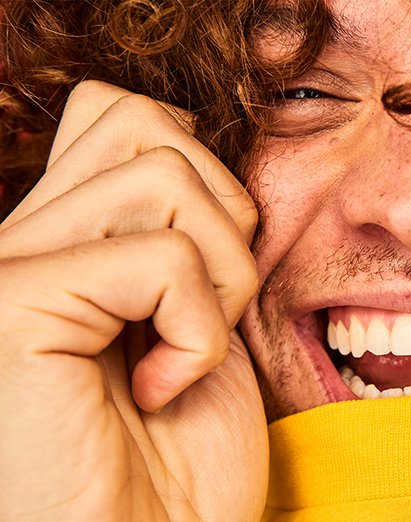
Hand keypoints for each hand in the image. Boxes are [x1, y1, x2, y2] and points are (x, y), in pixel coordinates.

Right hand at [0, 81, 267, 519]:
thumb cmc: (180, 463)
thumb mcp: (194, 322)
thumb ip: (174, 230)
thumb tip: (191, 144)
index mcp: (53, 241)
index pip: (119, 115)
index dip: (202, 182)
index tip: (203, 286)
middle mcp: (12, 242)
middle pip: (144, 123)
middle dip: (222, 219)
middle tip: (201, 315)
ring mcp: (2, 271)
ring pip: (162, 171)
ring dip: (219, 278)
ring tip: (182, 358)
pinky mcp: (10, 311)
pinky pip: (163, 258)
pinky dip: (199, 334)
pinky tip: (160, 393)